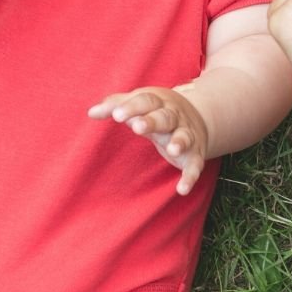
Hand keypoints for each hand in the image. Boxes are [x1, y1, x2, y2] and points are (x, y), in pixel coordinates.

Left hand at [88, 86, 210, 194]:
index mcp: (159, 103)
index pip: (145, 101)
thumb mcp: (139, 103)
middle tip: (137, 127)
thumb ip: (115, 105)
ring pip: (184, 137)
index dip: (131, 108)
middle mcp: (175, 117)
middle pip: (165, 117)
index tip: (116, 115)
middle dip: (153, 122)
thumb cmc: (157, 110)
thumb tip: (91, 112)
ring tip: (173, 150)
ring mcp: (186, 135)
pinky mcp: (194, 155)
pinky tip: (182, 189)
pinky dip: (190, 176)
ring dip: (180, 143)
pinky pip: (195, 165)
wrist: (201, 116)